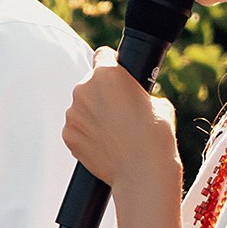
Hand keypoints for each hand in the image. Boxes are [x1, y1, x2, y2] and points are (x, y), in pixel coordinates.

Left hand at [63, 48, 181, 191]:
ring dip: (93, 114)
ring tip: (114, 132)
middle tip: (120, 111)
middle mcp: (84, 89)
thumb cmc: (155, 136)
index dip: (112, 64)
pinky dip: (86, 133)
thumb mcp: (159, 103)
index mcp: (107, 73)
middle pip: (90, 83)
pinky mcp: (67, 134)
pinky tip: (104, 143)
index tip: (116, 74)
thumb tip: (133, 96)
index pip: (103, 55)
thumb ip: (138, 92)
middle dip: (102, 93)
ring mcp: (72, 113)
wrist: (142, 172)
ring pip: (82, 107)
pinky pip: (76, 128)